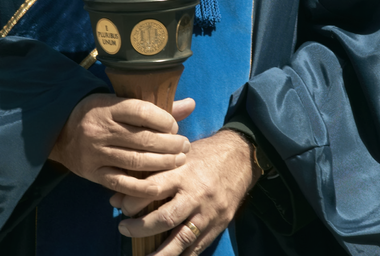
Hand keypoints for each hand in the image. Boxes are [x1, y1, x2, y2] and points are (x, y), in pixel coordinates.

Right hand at [49, 93, 194, 196]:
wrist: (61, 131)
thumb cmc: (101, 114)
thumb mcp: (122, 103)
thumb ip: (156, 108)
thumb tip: (191, 104)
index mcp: (110, 108)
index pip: (142, 111)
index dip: (164, 120)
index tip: (174, 127)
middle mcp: (101, 130)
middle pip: (143, 139)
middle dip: (170, 145)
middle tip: (184, 147)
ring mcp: (96, 153)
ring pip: (135, 161)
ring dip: (162, 164)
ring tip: (179, 161)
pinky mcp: (93, 173)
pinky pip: (120, 182)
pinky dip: (141, 187)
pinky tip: (159, 186)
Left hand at [110, 130, 261, 255]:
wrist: (241, 156)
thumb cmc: (205, 153)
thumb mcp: (180, 154)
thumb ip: (155, 172)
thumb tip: (120, 192)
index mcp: (183, 172)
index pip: (152, 189)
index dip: (130, 200)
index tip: (118, 205)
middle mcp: (195, 193)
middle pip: (163, 218)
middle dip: (138, 228)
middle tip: (123, 228)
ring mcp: (208, 212)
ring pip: (180, 239)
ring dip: (157, 254)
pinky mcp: (218, 224)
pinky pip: (197, 248)